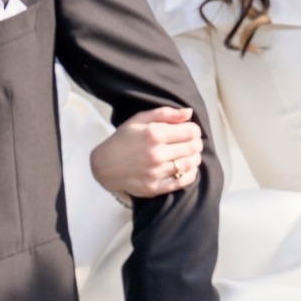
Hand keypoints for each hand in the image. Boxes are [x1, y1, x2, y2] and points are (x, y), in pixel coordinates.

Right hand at [90, 105, 204, 200]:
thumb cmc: (123, 139)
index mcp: (153, 134)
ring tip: (187, 154)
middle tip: (191, 142)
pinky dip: (189, 172)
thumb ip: (165, 114)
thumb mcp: (139, 119)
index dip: (194, 129)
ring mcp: (156, 172)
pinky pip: (184, 180)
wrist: (104, 166)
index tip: (190, 130)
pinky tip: (183, 167)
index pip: (191, 131)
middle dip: (196, 142)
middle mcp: (156, 154)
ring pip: (191, 163)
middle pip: (194, 147)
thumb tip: (189, 112)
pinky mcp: (155, 187)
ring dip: (194, 157)